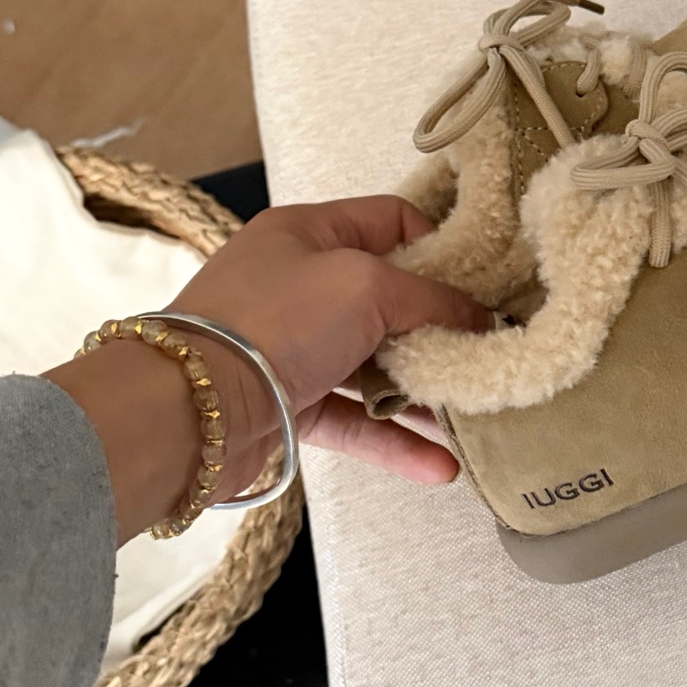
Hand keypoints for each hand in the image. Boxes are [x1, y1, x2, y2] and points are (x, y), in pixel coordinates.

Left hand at [48, 196, 489, 542]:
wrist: (195, 408)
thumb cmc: (282, 320)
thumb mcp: (367, 285)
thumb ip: (432, 299)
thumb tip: (481, 317)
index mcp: (308, 233)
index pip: (389, 221)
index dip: (439, 244)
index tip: (485, 278)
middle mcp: (300, 284)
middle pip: (388, 298)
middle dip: (440, 324)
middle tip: (491, 343)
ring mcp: (295, 348)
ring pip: (375, 365)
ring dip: (423, 389)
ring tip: (475, 409)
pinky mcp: (293, 406)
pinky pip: (356, 421)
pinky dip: (396, 441)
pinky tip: (442, 466)